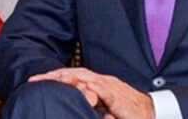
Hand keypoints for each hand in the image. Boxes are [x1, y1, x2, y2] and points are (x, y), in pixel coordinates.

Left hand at [29, 68, 154, 118]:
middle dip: (54, 75)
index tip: (35, 80)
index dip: (54, 77)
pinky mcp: (119, 99)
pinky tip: (82, 86)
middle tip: (35, 79)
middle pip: (75, 73)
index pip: (72, 76)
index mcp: (97, 84)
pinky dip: (93, 88)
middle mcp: (102, 82)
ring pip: (87, 78)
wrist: (151, 114)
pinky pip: (105, 91)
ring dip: (68, 77)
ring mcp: (111, 88)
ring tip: (51, 79)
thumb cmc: (126, 112)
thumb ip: (88, 105)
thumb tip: (70, 108)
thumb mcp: (102, 109)